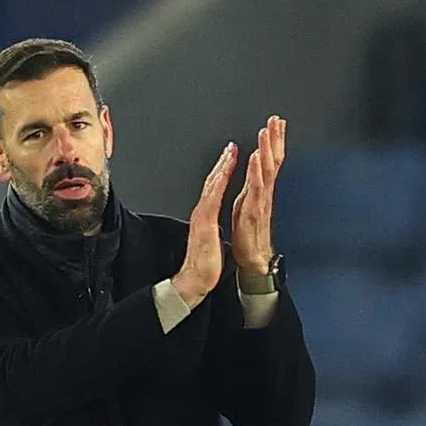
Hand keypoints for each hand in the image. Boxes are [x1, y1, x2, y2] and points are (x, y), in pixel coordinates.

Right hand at [172, 142, 238, 307]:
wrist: (195, 279)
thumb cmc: (204, 263)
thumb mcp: (210, 238)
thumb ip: (210, 225)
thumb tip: (212, 220)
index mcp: (205, 215)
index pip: (214, 189)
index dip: (222, 171)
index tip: (230, 157)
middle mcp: (202, 212)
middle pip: (212, 182)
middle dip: (222, 162)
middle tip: (231, 146)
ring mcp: (202, 216)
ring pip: (211, 186)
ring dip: (221, 167)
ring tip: (230, 152)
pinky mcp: (205, 223)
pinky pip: (212, 199)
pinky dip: (218, 184)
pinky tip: (224, 173)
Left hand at [231, 115, 285, 274]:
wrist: (252, 257)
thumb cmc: (248, 233)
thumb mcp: (247, 204)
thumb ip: (252, 187)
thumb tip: (254, 172)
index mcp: (259, 190)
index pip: (269, 161)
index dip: (272, 142)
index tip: (275, 124)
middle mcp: (263, 193)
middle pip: (272, 161)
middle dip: (274, 139)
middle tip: (276, 120)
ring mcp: (260, 201)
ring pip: (266, 171)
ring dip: (266, 150)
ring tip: (266, 132)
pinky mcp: (254, 211)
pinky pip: (256, 188)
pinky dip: (256, 171)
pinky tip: (257, 158)